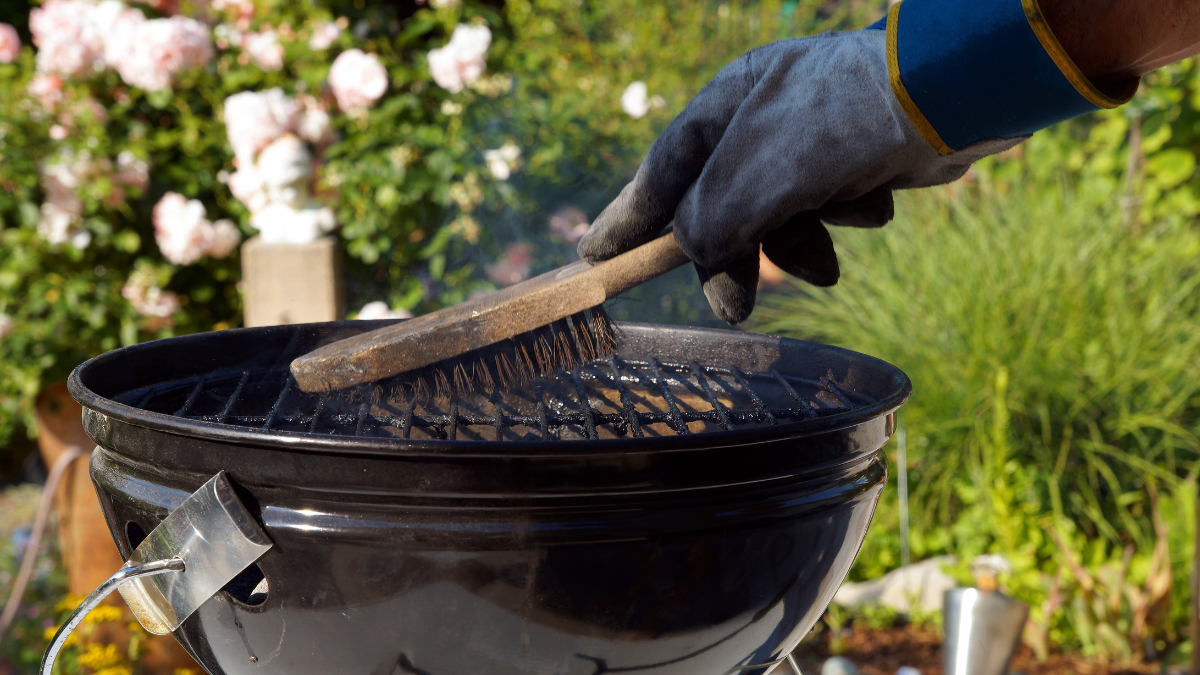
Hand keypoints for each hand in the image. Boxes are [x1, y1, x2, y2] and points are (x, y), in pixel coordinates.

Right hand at [578, 28, 1019, 322]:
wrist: (948, 97)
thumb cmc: (837, 125)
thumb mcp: (755, 179)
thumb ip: (709, 223)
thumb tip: (694, 253)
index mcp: (726, 106)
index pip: (662, 171)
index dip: (628, 217)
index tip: (597, 256)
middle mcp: (762, 119)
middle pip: (721, 205)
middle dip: (735, 256)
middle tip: (736, 307)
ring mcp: (808, 138)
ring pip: (776, 214)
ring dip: (798, 245)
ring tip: (827, 266)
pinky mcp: (851, 157)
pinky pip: (824, 207)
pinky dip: (841, 218)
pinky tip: (873, 206)